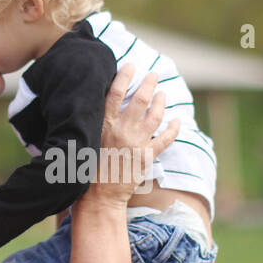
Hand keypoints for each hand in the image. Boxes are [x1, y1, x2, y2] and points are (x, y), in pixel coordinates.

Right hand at [83, 65, 179, 208]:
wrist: (98, 197)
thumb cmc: (86, 170)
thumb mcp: (85, 141)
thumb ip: (95, 124)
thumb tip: (101, 108)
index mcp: (103, 124)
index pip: (114, 92)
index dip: (124, 76)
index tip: (131, 66)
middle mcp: (121, 130)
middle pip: (139, 100)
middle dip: (148, 83)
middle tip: (153, 75)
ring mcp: (136, 143)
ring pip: (154, 115)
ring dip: (161, 102)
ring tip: (163, 93)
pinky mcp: (146, 157)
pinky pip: (165, 139)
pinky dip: (173, 129)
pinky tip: (177, 121)